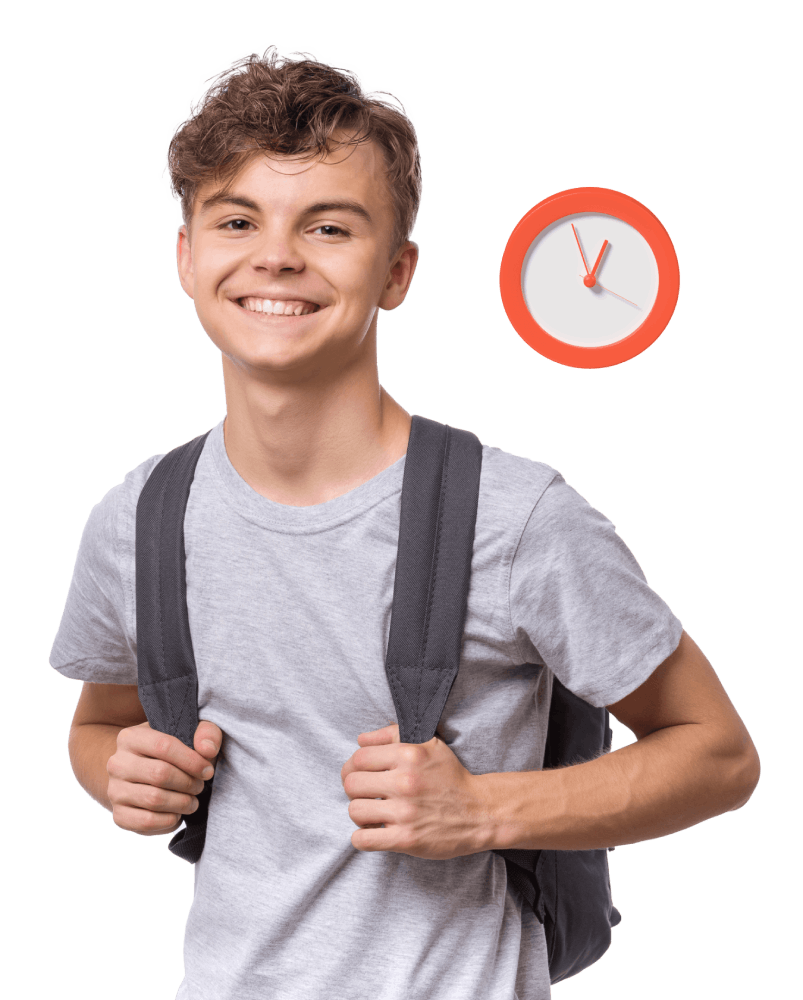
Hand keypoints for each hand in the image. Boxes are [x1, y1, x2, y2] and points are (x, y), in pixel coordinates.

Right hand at [107, 719, 222, 835]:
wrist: (145, 775)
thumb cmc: (173, 752)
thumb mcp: (189, 732)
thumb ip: (206, 732)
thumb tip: (208, 750)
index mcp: (131, 737)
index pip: (164, 746)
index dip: (192, 760)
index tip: (207, 770)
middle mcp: (117, 763)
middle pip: (160, 774)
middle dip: (188, 783)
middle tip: (200, 786)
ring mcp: (115, 791)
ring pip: (154, 799)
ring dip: (182, 802)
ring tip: (192, 800)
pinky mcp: (119, 815)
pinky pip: (147, 822)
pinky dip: (170, 820)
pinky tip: (178, 813)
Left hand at [340, 721, 490, 859]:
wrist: (481, 812)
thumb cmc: (452, 777)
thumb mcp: (429, 744)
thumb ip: (392, 734)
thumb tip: (361, 739)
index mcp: (408, 755)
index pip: (358, 757)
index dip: (354, 766)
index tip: (362, 774)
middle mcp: (405, 782)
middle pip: (351, 784)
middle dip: (355, 789)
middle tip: (367, 794)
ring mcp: (404, 812)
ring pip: (355, 810)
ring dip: (360, 813)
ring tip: (373, 813)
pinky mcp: (406, 839)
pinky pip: (363, 839)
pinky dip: (363, 837)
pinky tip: (375, 831)